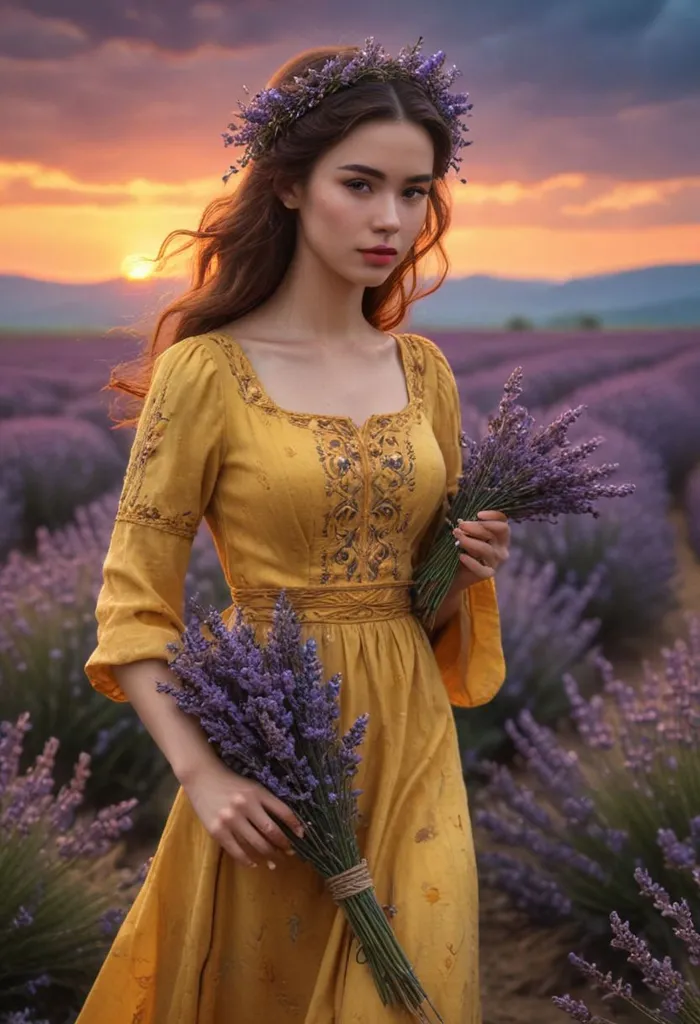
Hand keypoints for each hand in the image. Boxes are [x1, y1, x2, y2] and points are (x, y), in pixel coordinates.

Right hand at [180, 759, 304, 869]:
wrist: (202, 777)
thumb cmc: (230, 782)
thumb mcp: (252, 787)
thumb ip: (266, 802)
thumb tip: (283, 823)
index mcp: (257, 792)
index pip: (283, 811)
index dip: (295, 825)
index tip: (301, 836)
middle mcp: (245, 805)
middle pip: (271, 831)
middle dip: (284, 844)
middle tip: (290, 852)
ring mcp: (230, 819)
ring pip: (256, 844)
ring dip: (269, 855)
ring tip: (275, 862)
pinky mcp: (217, 830)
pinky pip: (236, 851)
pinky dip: (247, 860)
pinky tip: (254, 863)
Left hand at [451, 510, 509, 589]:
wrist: (458, 572)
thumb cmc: (465, 548)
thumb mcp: (469, 534)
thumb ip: (469, 527)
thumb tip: (461, 521)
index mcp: (500, 535)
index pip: (503, 522)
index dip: (493, 516)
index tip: (478, 514)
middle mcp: (502, 548)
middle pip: (494, 534)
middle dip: (476, 527)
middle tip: (461, 525)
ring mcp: (496, 562)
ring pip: (486, 549)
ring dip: (470, 541)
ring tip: (457, 536)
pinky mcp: (488, 574)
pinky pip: (481, 569)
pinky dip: (471, 562)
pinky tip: (461, 556)